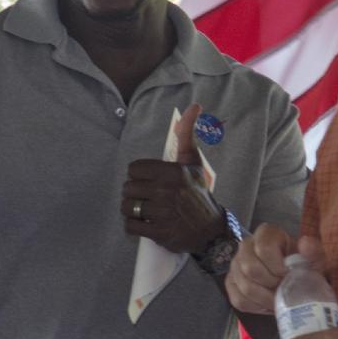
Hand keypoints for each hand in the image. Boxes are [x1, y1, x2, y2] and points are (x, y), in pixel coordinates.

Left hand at [121, 103, 224, 253]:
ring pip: (127, 207)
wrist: (210, 229)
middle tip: (147, 197)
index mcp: (172, 172)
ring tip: (145, 210)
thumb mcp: (193, 162)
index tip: (150, 181)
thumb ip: (187, 133)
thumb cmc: (197, 192)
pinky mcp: (159, 232)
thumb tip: (194, 106)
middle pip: (128, 188)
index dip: (139, 176)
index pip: (134, 169)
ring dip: (133, 210)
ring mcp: (163, 213)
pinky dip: (135, 226)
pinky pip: (131, 226)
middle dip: (134, 193)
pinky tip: (146, 223)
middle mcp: (167, 191)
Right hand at [225, 227, 313, 313]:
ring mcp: (236, 265)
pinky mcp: (231, 283)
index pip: (263, 248)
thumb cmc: (303, 267)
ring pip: (244, 287)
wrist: (294, 281)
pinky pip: (239, 300)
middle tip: (283, 287)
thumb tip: (305, 244)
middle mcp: (246, 246)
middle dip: (270, 284)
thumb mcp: (314, 259)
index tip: (287, 274)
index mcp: (266, 234)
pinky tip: (267, 303)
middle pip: (250, 268)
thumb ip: (313, 251)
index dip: (276, 266)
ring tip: (278, 298)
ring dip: (265, 298)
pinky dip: (256, 306)